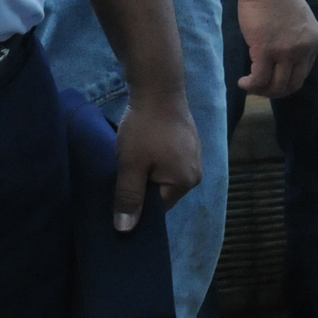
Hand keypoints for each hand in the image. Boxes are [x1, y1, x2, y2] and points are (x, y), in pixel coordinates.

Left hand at [110, 91, 203, 229]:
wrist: (158, 87)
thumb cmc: (145, 128)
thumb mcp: (130, 166)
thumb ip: (128, 198)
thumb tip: (125, 230)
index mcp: (186, 182)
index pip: (158, 207)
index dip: (138, 201)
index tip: (121, 190)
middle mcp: (196, 171)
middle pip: (163, 191)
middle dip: (144, 185)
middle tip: (125, 171)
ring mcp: (195, 154)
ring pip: (165, 174)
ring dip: (149, 170)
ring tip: (134, 157)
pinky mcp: (189, 140)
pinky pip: (170, 160)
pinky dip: (156, 157)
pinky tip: (144, 146)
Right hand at [235, 0, 317, 97]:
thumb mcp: (298, 22)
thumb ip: (295, 40)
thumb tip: (280, 59)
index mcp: (315, 42)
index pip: (303, 73)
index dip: (286, 80)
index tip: (272, 78)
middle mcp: (304, 50)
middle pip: (292, 85)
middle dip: (275, 91)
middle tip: (260, 88)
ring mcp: (286, 52)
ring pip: (276, 86)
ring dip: (261, 91)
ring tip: (249, 85)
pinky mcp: (266, 51)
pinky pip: (259, 79)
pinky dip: (250, 85)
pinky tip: (243, 82)